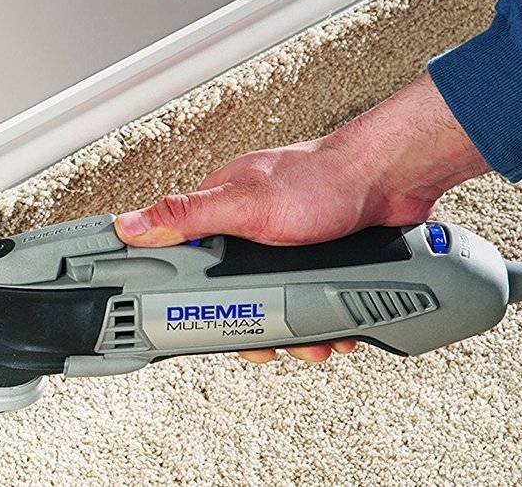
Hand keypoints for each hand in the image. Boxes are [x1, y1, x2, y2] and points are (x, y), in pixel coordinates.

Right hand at [114, 71, 489, 362]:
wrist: (392, 179)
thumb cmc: (322, 178)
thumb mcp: (244, 203)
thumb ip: (186, 216)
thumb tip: (130, 225)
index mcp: (219, 215)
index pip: (184, 266)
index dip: (187, 303)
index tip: (195, 328)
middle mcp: (249, 232)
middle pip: (233, 298)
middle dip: (254, 328)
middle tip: (267, 343)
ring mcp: (285, 249)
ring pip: (276, 307)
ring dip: (296, 332)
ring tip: (311, 341)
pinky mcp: (318, 262)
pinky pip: (311, 303)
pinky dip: (325, 321)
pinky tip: (336, 326)